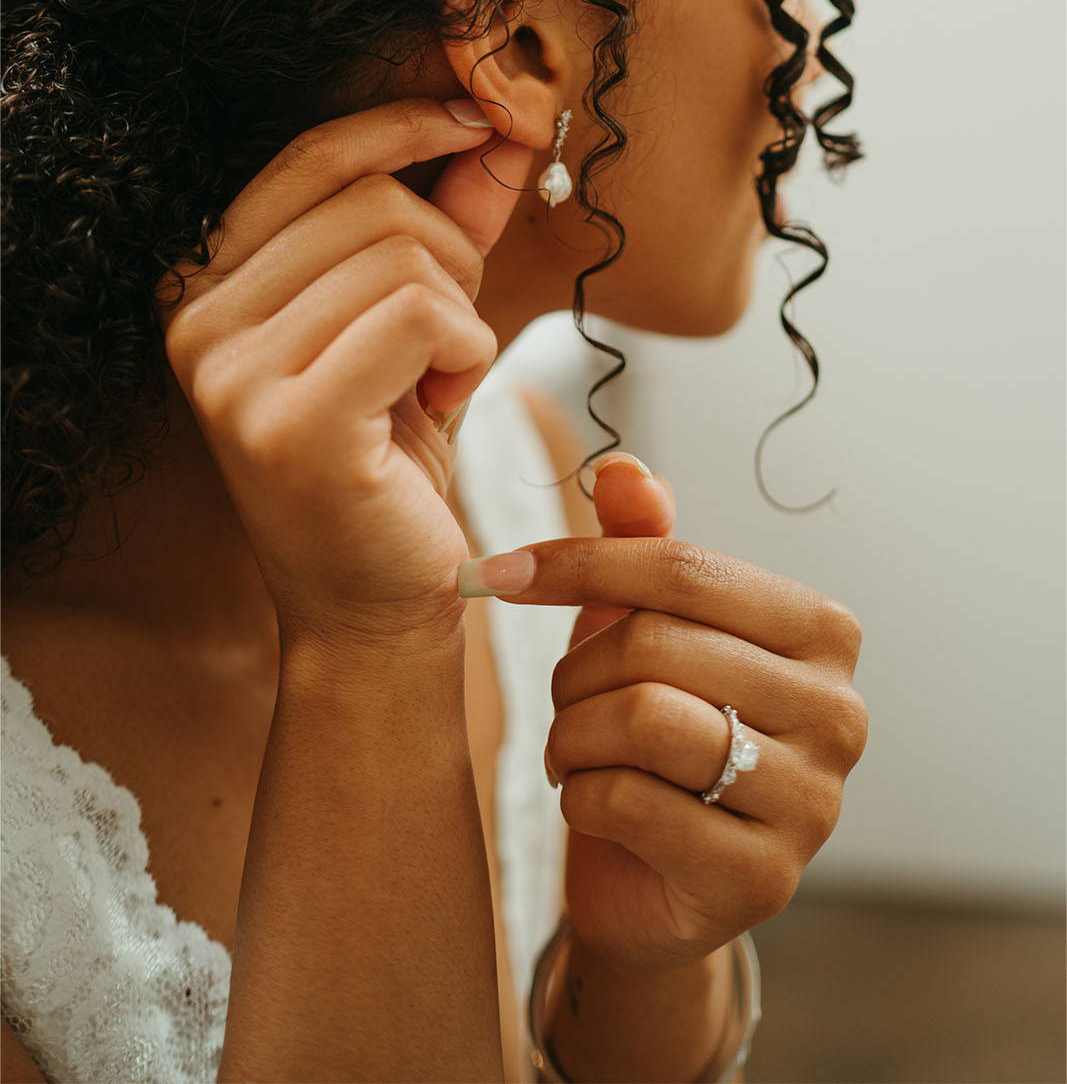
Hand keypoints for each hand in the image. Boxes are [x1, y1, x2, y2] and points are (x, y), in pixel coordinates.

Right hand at [153, 97, 532, 648]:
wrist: (372, 605)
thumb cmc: (388, 461)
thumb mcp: (414, 322)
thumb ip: (445, 222)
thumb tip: (497, 130)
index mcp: (205, 285)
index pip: (311, 157)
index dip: (406, 125)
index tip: (483, 125)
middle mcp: (196, 322)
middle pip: (373, 203)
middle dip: (452, 257)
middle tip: (452, 341)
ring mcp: (232, 375)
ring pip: (407, 258)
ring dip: (462, 318)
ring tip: (437, 384)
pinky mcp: (291, 425)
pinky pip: (424, 317)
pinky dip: (467, 354)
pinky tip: (444, 406)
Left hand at [486, 456, 867, 976]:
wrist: (655, 879)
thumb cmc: (657, 729)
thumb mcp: (647, 624)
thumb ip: (641, 542)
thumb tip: (621, 468)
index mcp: (821, 631)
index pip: (685, 569)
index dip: (578, 563)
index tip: (497, 572)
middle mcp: (839, 712)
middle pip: (657, 644)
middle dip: (575, 672)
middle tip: (562, 702)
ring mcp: (813, 802)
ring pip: (643, 720)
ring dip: (573, 734)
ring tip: (573, 750)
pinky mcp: (763, 877)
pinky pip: (631, 802)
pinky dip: (581, 796)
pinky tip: (592, 803)